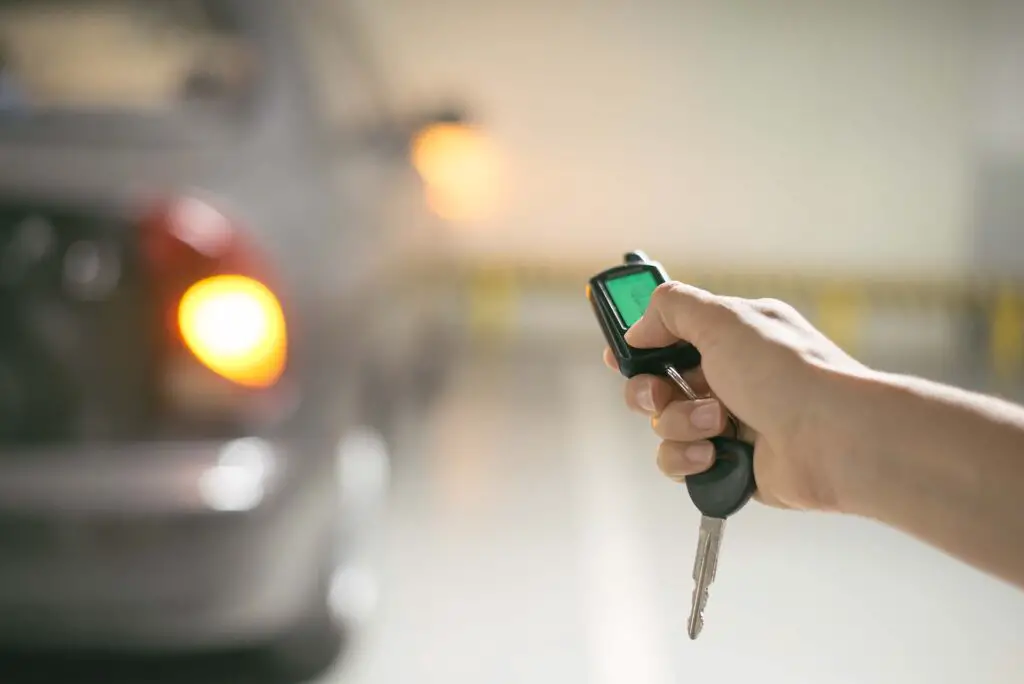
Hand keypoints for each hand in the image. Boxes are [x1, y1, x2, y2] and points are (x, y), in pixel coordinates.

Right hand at [604, 282, 868, 510]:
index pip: (671, 334)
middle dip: (649, 390)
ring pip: (665, 424)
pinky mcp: (728, 463)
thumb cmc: (791, 374)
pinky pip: (680, 462)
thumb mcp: (725, 320)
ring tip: (717, 422)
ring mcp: (729, 422)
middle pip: (656, 383)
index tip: (620, 354)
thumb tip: (640, 327)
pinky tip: (715, 453)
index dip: (640, 344)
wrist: (835, 439)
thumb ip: (673, 309)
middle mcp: (729, 377)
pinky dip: (689, 458)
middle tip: (660, 393)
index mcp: (732, 337)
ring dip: (680, 423)